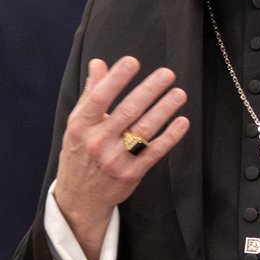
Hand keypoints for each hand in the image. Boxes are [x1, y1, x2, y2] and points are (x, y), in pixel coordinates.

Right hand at [54, 56, 188, 259]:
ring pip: (144, 130)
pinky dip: (170, 136)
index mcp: (81, 126)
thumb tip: (99, 63)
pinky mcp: (131, 174)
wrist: (80, 197)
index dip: (116, 79)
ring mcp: (115, 159)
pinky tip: (181, 122)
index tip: (132, 62)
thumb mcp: (77, 124)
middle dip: (149, 90)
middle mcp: (97, 142)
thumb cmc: (80, 153)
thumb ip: (91, 93)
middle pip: (127, 111)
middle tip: (167, 73)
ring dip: (164, 110)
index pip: (99, 98)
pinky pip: (154, 151)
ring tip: (179, 94)